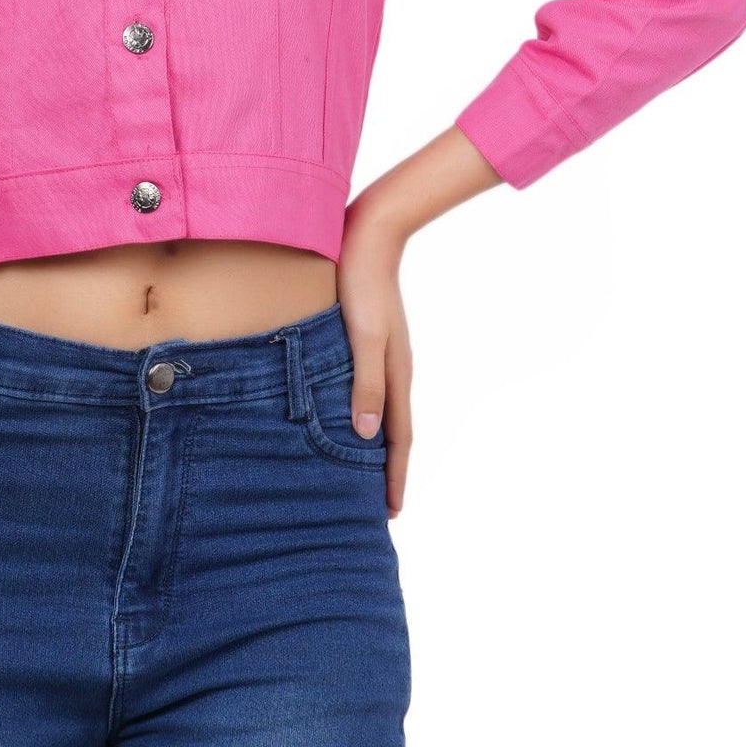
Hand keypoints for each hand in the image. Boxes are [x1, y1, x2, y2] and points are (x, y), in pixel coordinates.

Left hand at [337, 195, 413, 518]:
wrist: (368, 235)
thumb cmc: (363, 286)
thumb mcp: (363, 338)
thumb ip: (366, 385)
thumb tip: (366, 436)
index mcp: (396, 374)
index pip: (398, 438)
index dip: (393, 476)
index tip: (391, 511)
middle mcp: (394, 369)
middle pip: (393, 430)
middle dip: (388, 468)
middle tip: (380, 504)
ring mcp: (384, 355)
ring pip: (381, 410)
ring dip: (376, 443)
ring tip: (363, 469)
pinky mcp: (368, 340)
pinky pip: (369, 388)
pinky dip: (364, 412)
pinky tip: (347, 414)